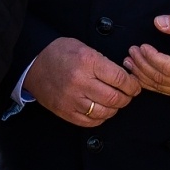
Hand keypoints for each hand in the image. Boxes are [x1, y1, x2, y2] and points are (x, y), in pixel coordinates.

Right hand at [23, 37, 142, 126]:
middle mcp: (80, 82)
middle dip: (127, 98)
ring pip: (104, 112)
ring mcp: (71, 99)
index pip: (120, 79)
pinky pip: (89, 121)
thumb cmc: (61, 53)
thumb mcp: (85, 48)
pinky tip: (102, 110)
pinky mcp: (64, 111)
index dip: (133, 84)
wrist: (33, 63)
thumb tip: (125, 77)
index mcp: (87, 62)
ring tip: (115, 102)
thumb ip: (104, 63)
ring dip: (115, 109)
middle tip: (128, 95)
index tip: (135, 85)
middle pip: (114, 98)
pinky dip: (100, 118)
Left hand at [122, 14, 169, 96]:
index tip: (142, 46)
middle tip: (131, 51)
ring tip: (129, 62)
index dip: (151, 58)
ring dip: (142, 75)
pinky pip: (165, 91)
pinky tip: (139, 73)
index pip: (168, 67)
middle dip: (142, 65)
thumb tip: (158, 22)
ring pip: (160, 87)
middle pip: (161, 79)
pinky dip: (149, 83)